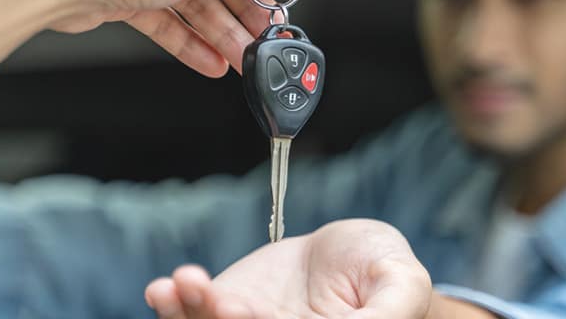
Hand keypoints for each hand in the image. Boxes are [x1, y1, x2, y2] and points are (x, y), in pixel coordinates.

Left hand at [144, 219, 433, 318]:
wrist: (349, 252)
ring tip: (184, 283)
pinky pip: (190, 316)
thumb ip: (387, 312)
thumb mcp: (401, 283)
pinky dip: (174, 306)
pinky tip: (164, 288)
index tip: (248, 310)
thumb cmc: (385, 270)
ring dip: (190, 315)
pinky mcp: (222, 312)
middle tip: (217, 297)